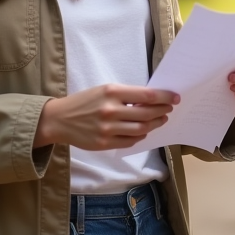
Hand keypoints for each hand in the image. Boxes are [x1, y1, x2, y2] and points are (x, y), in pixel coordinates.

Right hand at [34, 84, 177, 149]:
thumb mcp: (104, 90)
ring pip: (141, 129)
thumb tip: (152, 99)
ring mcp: (107, 129)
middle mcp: (110, 110)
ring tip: (161, 119)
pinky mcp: (104, 143)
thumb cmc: (85, 102)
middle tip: (169, 109)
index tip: (174, 97)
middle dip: (162, 111)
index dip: (164, 97)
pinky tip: (144, 131)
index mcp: (112, 92)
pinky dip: (140, 136)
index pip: (147, 95)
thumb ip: (126, 95)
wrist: (59, 119)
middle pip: (146, 113)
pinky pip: (130, 141)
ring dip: (155, 124)